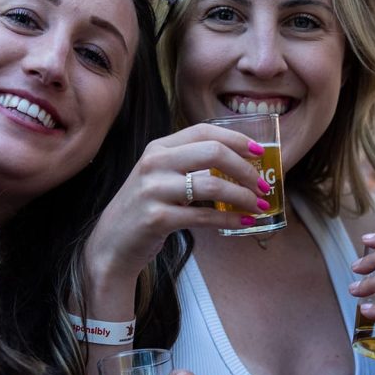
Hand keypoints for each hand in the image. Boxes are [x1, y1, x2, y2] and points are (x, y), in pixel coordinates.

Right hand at [83, 123, 268, 306]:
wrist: (112, 243)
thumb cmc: (145, 208)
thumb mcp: (160, 177)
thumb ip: (190, 165)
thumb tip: (240, 164)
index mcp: (158, 148)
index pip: (204, 131)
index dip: (237, 139)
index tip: (259, 152)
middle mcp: (154, 163)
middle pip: (213, 153)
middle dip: (245, 169)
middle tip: (262, 185)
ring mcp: (154, 190)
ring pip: (213, 186)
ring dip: (243, 196)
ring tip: (259, 205)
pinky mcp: (158, 218)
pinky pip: (205, 217)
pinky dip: (231, 219)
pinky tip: (245, 221)